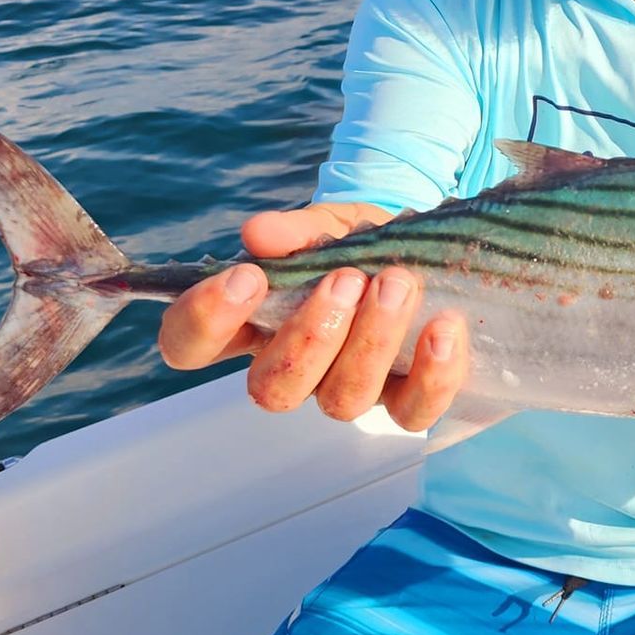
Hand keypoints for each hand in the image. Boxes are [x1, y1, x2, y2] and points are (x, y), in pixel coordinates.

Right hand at [158, 202, 468, 431]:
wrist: (426, 249)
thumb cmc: (358, 242)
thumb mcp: (329, 224)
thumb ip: (297, 230)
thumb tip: (258, 233)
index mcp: (252, 324)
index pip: (190, 345)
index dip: (205, 321)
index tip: (248, 276)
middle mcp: (295, 369)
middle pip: (271, 390)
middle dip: (309, 336)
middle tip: (346, 279)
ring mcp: (350, 390)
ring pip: (343, 400)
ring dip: (371, 342)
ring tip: (397, 284)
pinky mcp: (408, 399)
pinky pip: (413, 410)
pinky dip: (431, 372)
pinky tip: (444, 326)